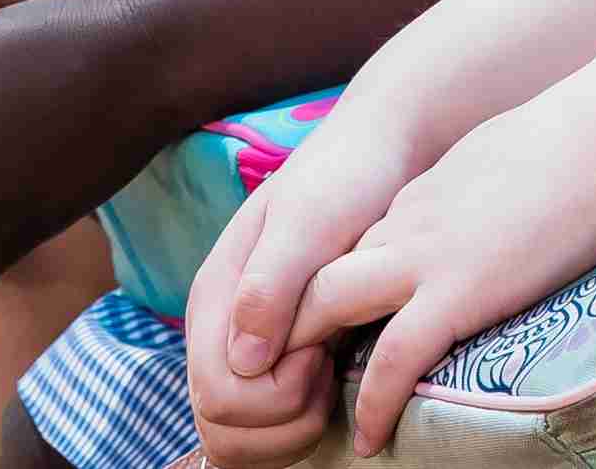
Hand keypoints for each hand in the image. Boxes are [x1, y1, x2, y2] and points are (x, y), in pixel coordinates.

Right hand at [185, 83, 462, 434]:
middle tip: (329, 367)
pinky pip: (265, 430)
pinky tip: (333, 385)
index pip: (218, 395)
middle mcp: (220, 332)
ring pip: (238, 439)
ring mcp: (245, 351)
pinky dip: (297, 427)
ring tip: (332, 375)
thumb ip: (271, 284)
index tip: (320, 348)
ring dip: (290, 429)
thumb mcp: (310, 219)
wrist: (381, 156)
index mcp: (214, 300)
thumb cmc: (346, 180)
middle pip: (221, 427)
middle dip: (282, 418)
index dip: (274, 394)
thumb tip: (245, 361)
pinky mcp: (276, 364)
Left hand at [282, 91, 595, 452]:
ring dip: (310, 359)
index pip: (353, 252)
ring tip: (307, 410)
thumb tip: (488, 216)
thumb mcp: (501, 161)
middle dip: (294, 323)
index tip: (330, 336)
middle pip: (319, 272)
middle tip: (293, 376)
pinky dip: (373, 401)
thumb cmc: (576, 141)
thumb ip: (475, 193)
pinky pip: (396, 357)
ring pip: (331, 304)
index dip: (332, 296)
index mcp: (421, 199)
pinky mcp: (461, 289)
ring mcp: (429, 256)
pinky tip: (371, 437)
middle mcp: (408, 224)